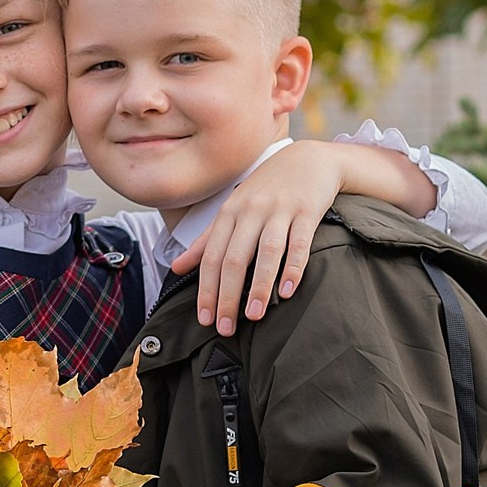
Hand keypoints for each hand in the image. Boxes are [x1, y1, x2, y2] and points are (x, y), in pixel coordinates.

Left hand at [171, 140, 345, 334]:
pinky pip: (299, 243)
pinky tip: (288, 290)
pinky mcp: (307, 210)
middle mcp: (251, 211)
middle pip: (234, 259)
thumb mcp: (232, 210)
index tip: (205, 318)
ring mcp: (279, 210)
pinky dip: (293, 267)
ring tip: (254, 315)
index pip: (211, 257)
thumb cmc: (266, 190)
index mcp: (229, 213)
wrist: (309, 159)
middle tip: (226, 327)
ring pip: (266, 252)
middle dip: (228, 296)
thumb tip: (177, 268)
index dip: (206, 289)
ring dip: (259, 286)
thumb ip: (206, 240)